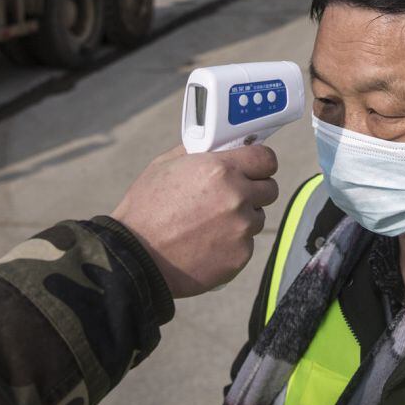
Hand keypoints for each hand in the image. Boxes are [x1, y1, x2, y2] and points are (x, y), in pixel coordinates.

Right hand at [111, 144, 278, 297]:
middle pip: (269, 189)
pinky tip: (207, 244)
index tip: (255, 167)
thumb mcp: (164, 166)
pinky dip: (232, 244)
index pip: (266, 158)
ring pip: (257, 218)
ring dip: (242, 219)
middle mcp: (237, 197)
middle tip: (231, 197)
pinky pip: (246, 244)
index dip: (261, 163)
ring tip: (210, 224)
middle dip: (254, 191)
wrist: (135, 259)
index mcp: (220, 170)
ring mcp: (241, 229)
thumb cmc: (145, 211)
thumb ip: (197, 152)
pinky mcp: (240, 256)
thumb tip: (218, 145)